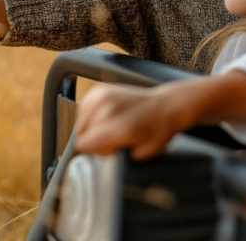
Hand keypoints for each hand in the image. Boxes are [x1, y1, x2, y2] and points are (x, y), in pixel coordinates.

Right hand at [74, 83, 190, 159]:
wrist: (165, 105)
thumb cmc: (156, 131)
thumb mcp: (141, 154)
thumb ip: (117, 157)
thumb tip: (98, 154)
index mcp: (118, 127)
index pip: (83, 144)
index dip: (95, 151)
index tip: (110, 148)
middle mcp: (108, 109)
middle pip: (81, 133)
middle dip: (94, 139)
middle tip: (114, 137)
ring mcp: (104, 95)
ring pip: (80, 120)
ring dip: (91, 126)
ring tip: (110, 126)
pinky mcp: (102, 88)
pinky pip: (83, 106)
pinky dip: (89, 113)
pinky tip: (104, 116)